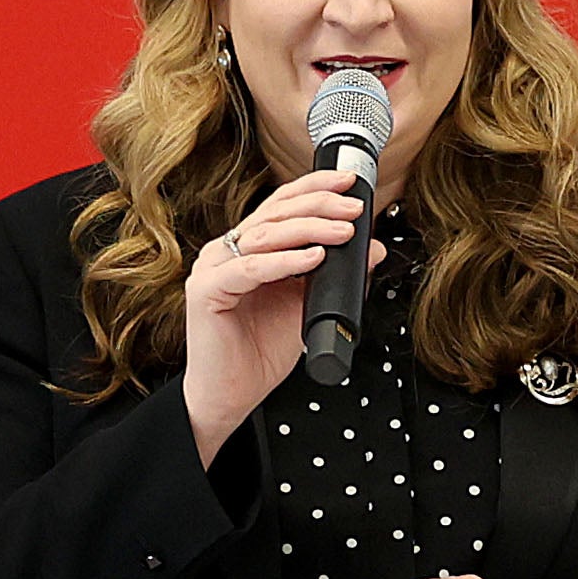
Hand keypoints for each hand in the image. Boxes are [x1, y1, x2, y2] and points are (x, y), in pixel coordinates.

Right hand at [180, 168, 378, 462]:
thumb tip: (371, 251)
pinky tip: (314, 258)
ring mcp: (213, 269)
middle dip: (319, 205)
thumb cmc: (259, 352)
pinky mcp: (206, 292)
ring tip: (343, 232)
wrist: (230, 395)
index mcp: (247, 249)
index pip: (281, 205)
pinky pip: (250, 269)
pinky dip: (285, 260)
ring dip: (309, 229)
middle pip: (275, 213)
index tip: (348, 184)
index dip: (314, 188)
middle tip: (353, 208)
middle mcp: (227, 252)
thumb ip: (335, 277)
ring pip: (264, 235)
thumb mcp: (308, 306)